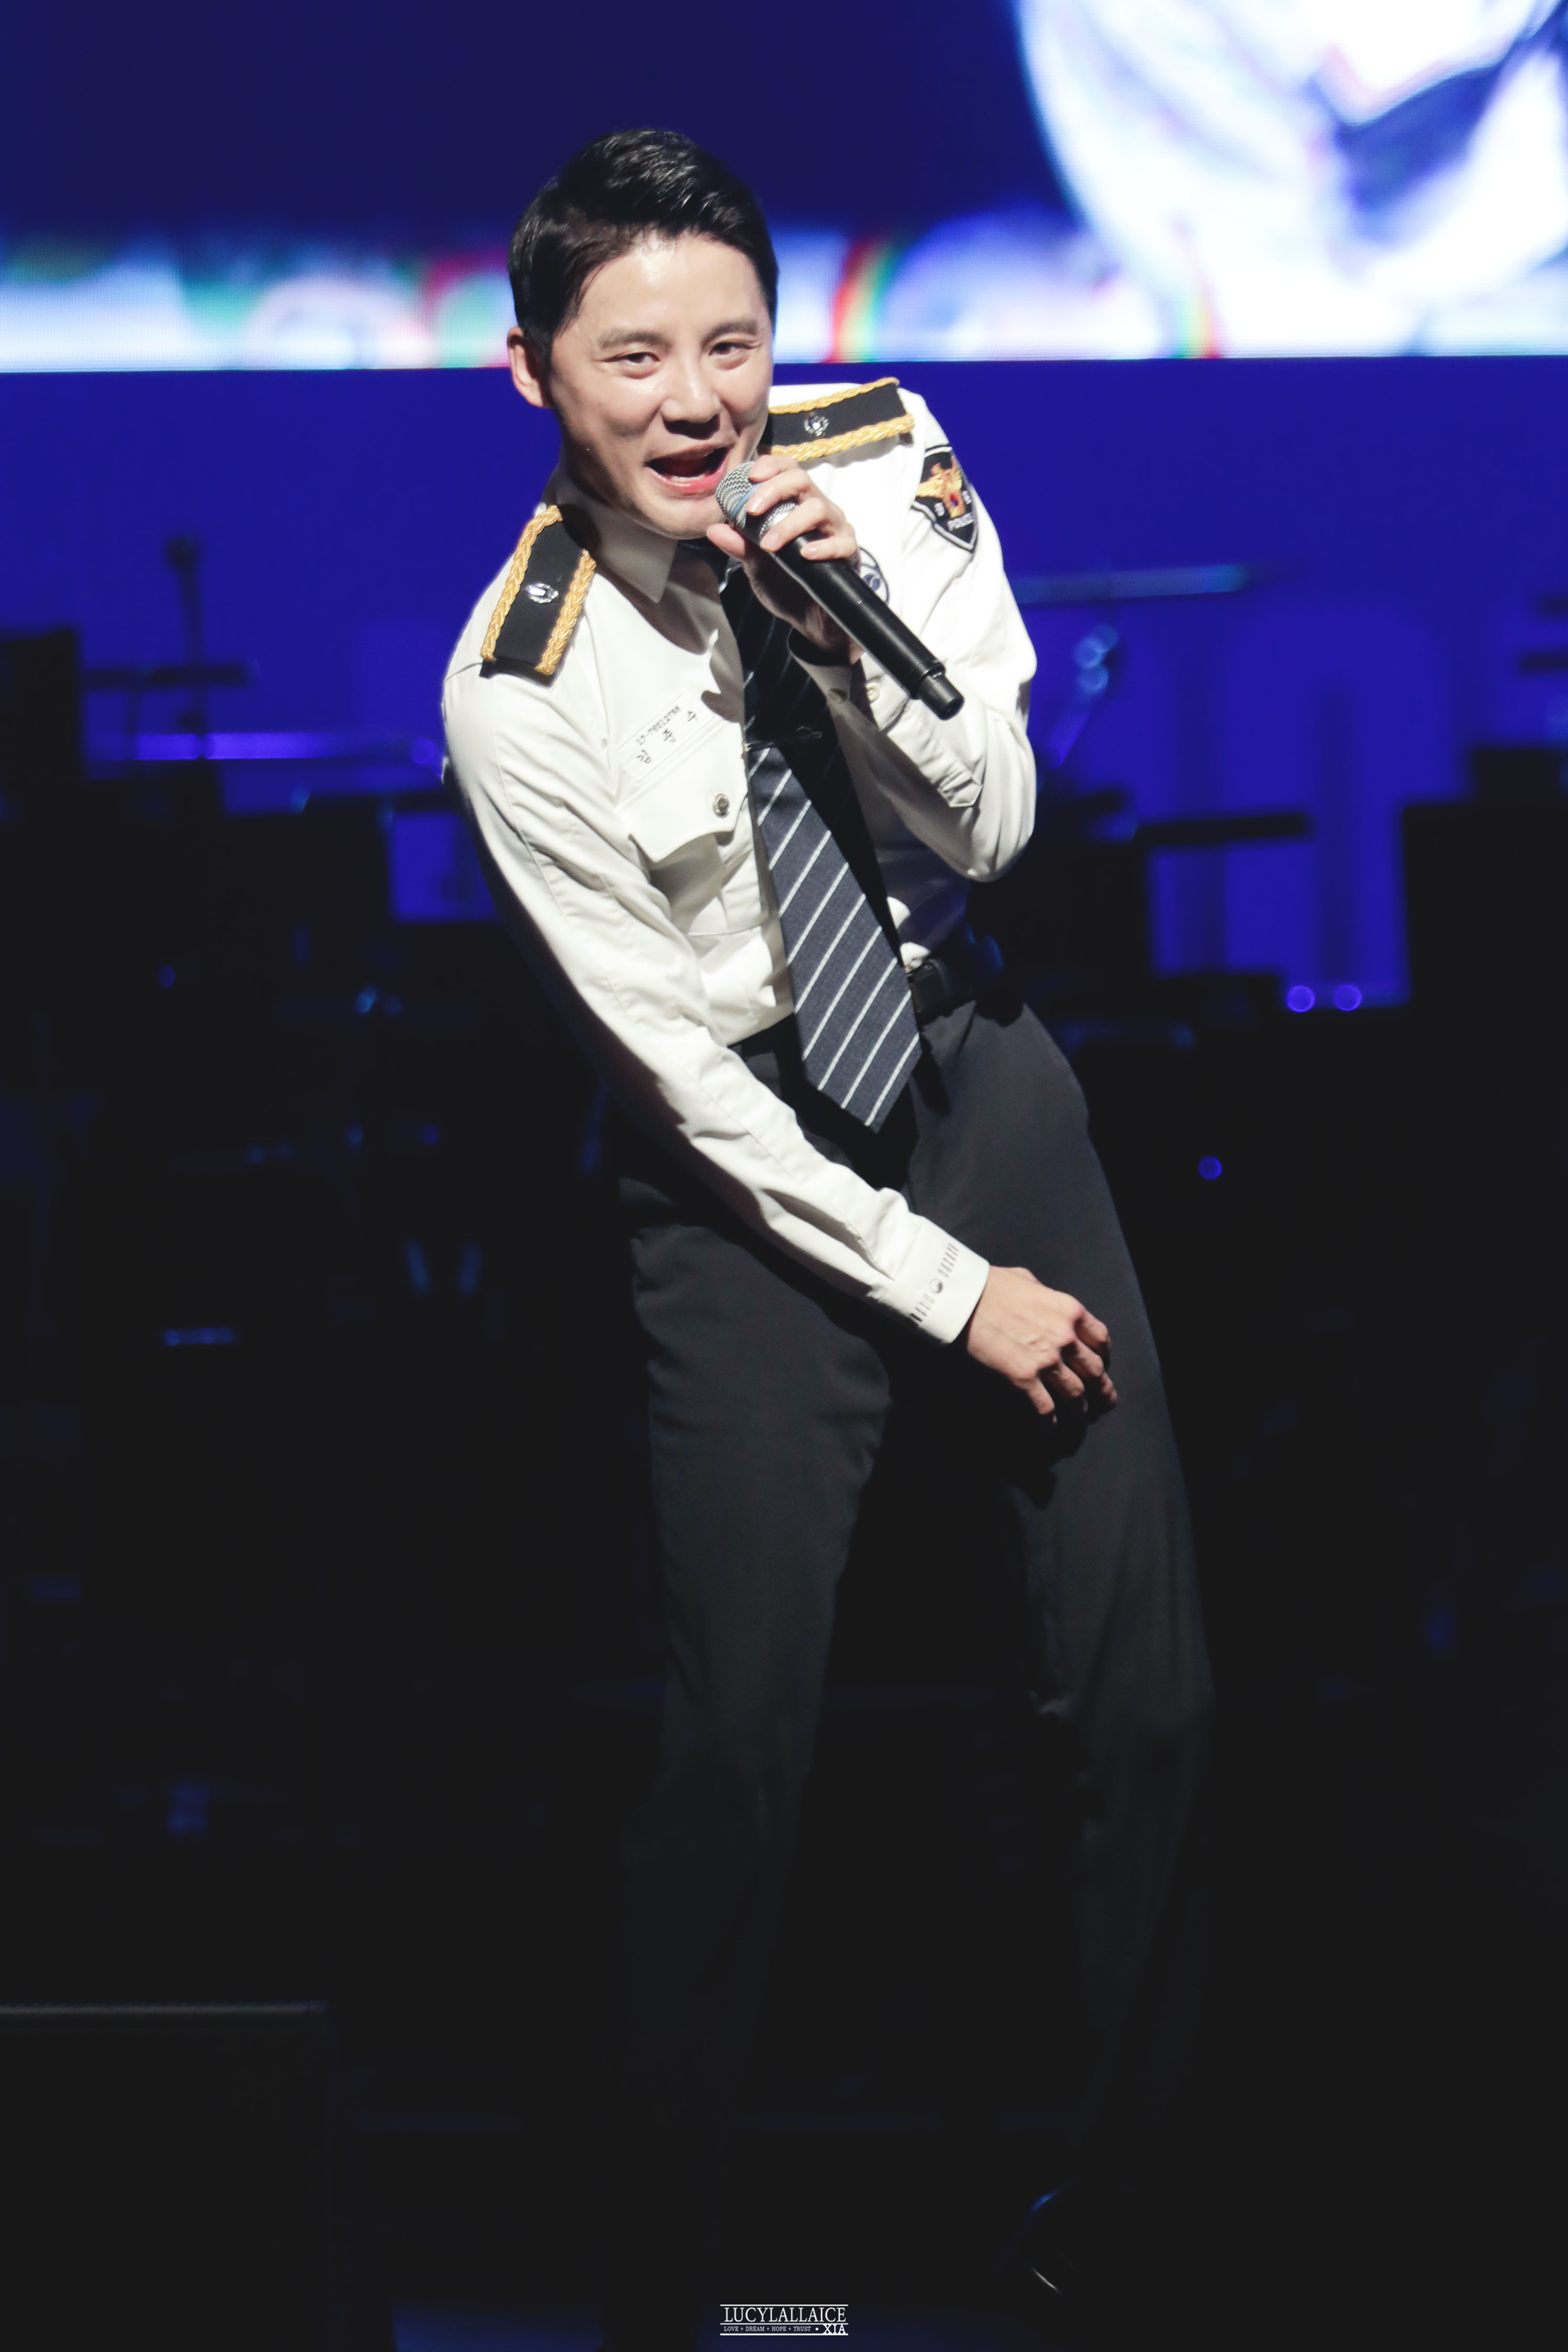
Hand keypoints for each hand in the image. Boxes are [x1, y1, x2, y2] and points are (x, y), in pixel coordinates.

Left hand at [706, 452, 858, 658]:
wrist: (809, 620)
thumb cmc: (786, 583)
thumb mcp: (756, 565)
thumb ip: (739, 546)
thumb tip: (714, 530)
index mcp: (796, 504)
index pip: (788, 469)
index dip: (771, 465)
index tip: (750, 476)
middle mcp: (817, 509)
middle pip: (801, 480)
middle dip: (774, 489)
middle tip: (752, 510)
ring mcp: (835, 529)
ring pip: (818, 508)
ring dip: (790, 524)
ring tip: (769, 545)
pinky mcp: (848, 553)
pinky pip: (841, 543)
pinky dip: (823, 547)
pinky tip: (805, 555)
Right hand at [963, 1266, 1116, 1418]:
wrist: (964, 1298)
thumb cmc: (992, 1285)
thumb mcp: (1029, 1281)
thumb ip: (1046, 1297)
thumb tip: (1044, 1306)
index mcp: (1070, 1311)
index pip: (1101, 1340)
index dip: (1105, 1358)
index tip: (1103, 1368)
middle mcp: (1065, 1337)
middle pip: (1095, 1372)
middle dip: (1103, 1391)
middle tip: (1105, 1404)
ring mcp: (1046, 1360)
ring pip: (1075, 1394)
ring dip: (1080, 1411)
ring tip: (1080, 1422)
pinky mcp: (1024, 1378)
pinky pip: (1046, 1408)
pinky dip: (1051, 1424)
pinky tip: (1051, 1432)